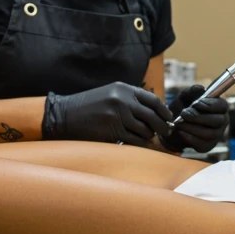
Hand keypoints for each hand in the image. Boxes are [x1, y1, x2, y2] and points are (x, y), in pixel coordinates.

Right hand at [43, 83, 172, 145]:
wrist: (65, 115)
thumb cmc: (89, 105)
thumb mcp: (110, 93)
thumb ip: (130, 98)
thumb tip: (154, 111)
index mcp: (124, 89)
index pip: (154, 100)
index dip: (165, 111)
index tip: (169, 118)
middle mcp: (123, 101)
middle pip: (153, 116)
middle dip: (163, 126)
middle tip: (166, 132)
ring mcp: (118, 116)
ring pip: (146, 130)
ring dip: (149, 136)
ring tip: (147, 137)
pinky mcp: (113, 131)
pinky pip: (135, 140)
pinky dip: (141, 144)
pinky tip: (140, 144)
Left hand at [161, 84, 229, 153]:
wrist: (172, 125)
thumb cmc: (183, 107)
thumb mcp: (185, 96)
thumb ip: (192, 91)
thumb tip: (201, 89)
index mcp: (219, 107)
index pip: (223, 106)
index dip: (210, 105)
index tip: (196, 103)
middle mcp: (221, 121)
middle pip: (217, 121)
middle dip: (199, 117)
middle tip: (184, 113)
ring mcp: (216, 135)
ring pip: (209, 134)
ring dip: (192, 128)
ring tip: (179, 122)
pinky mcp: (207, 146)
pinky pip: (202, 144)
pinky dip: (189, 138)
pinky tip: (181, 132)